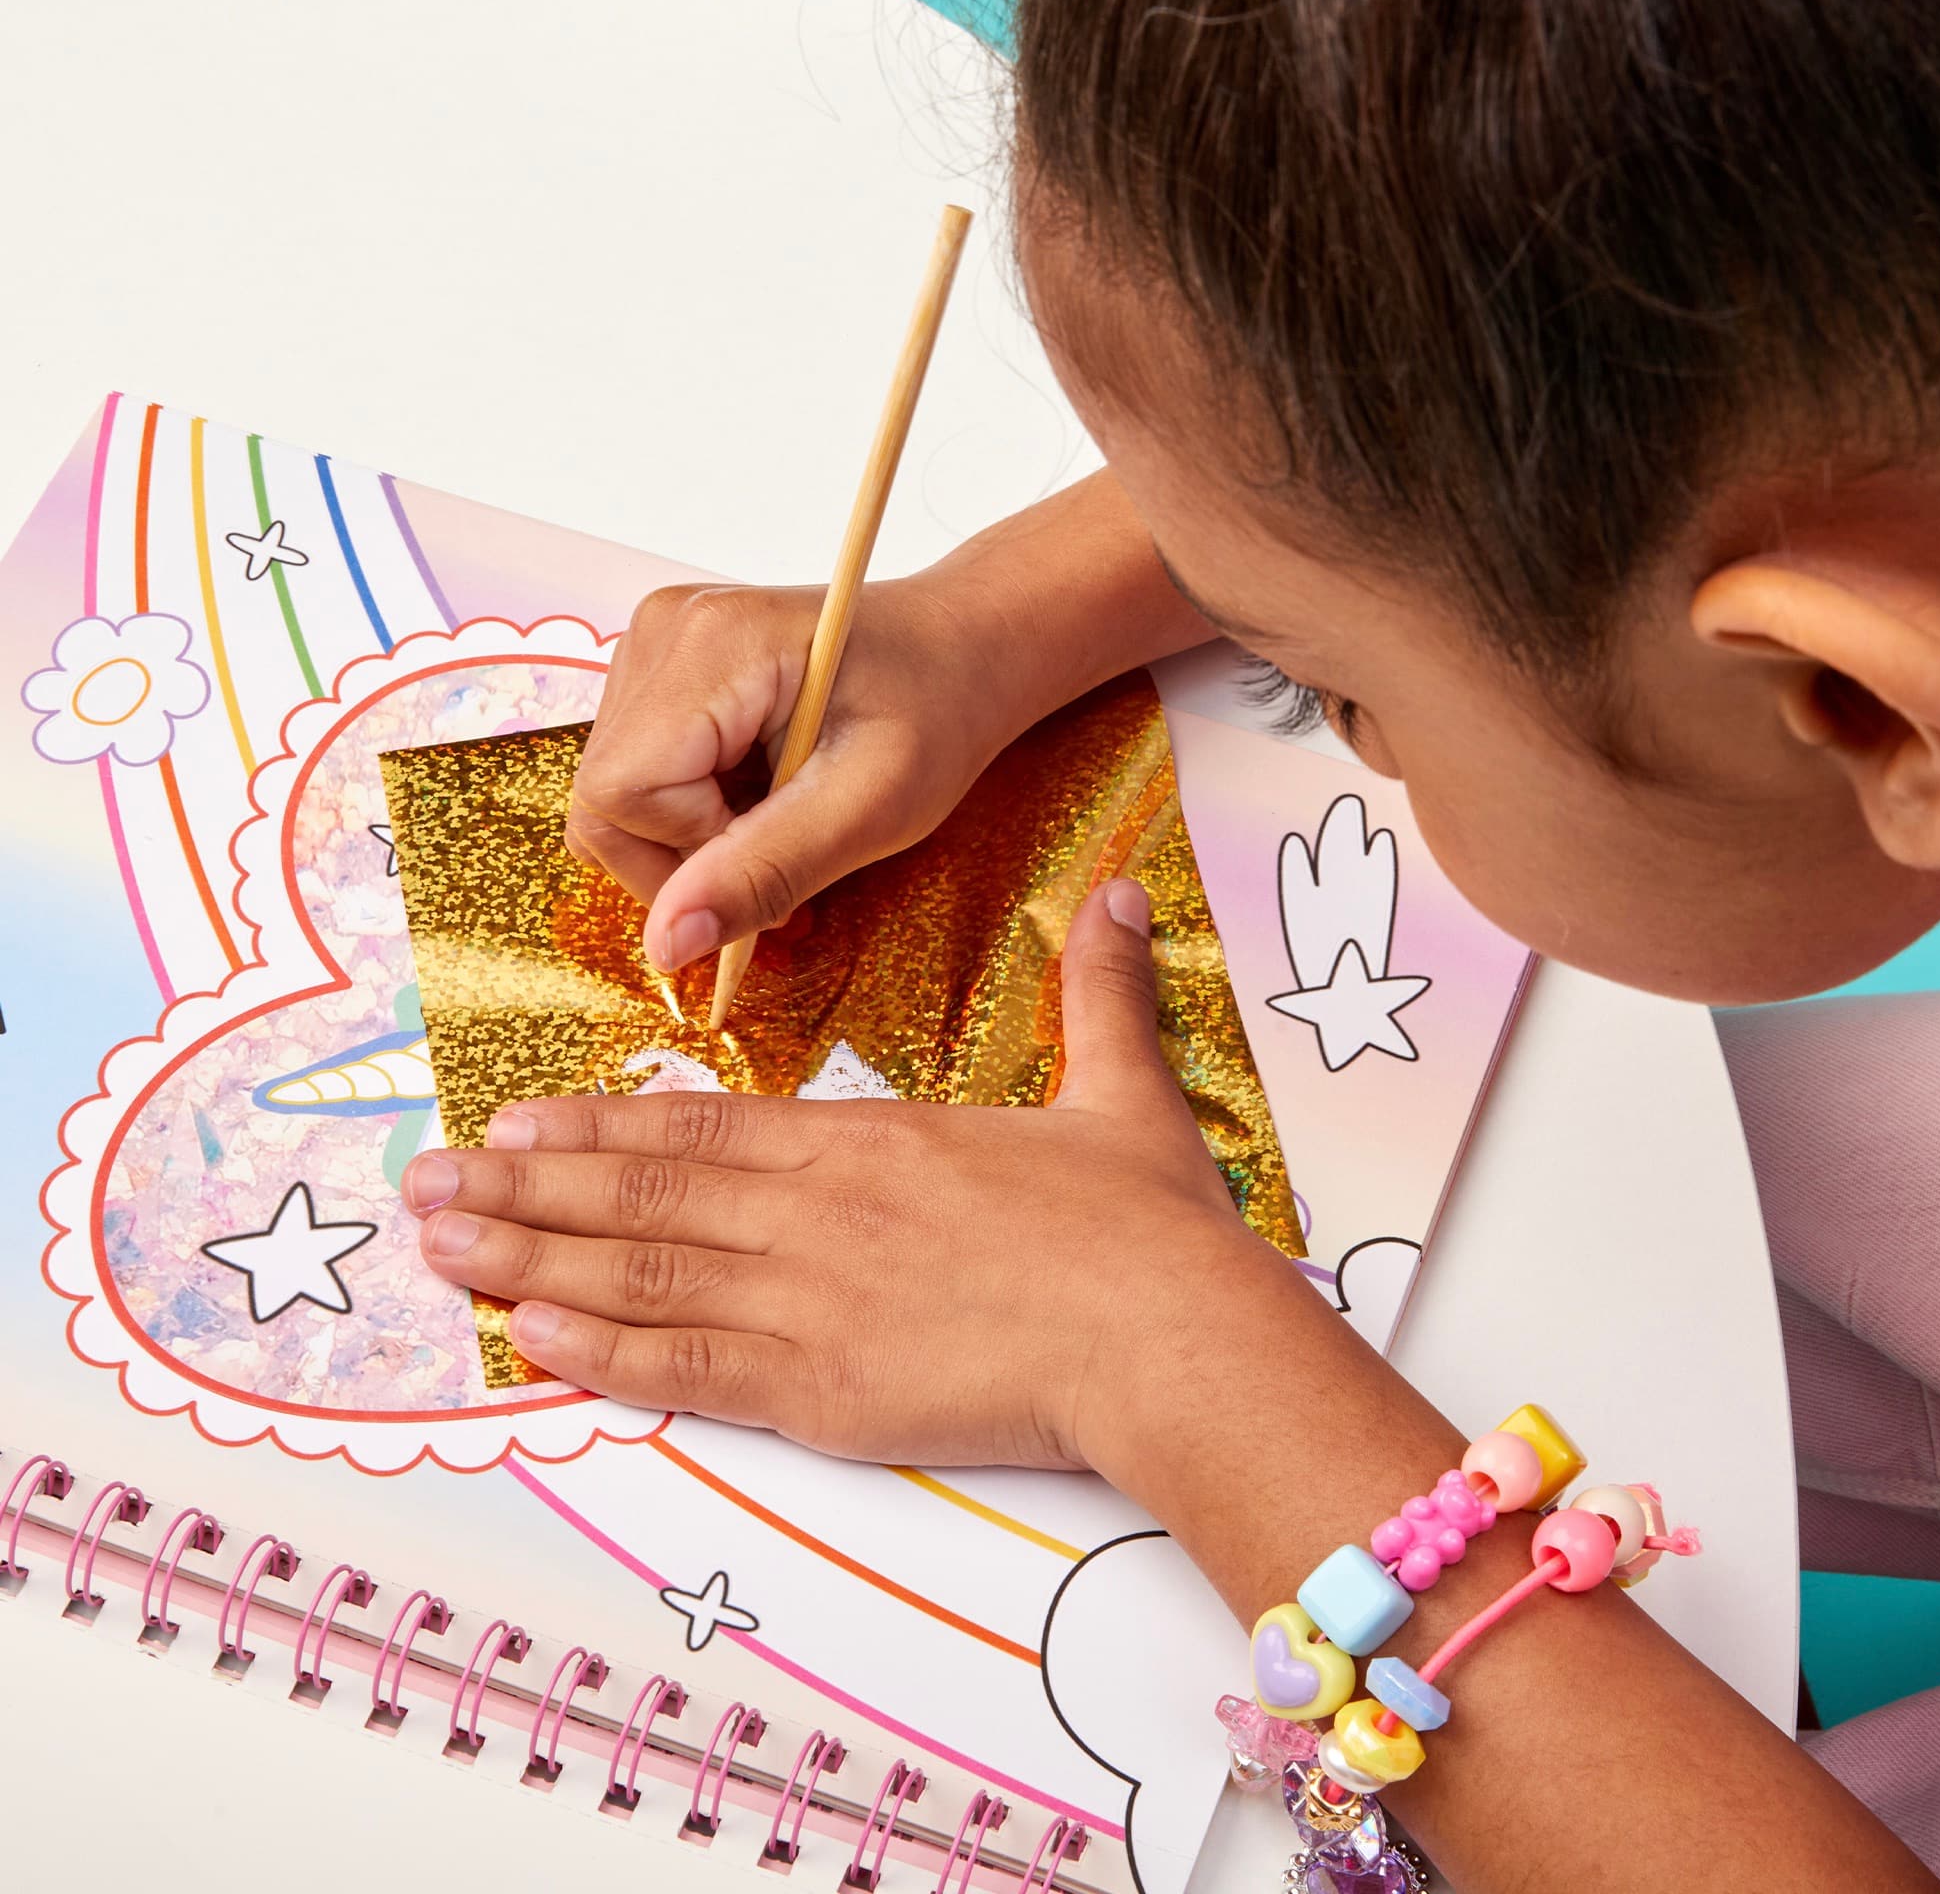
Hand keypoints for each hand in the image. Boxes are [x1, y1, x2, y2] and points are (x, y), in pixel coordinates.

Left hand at [403, 880, 1319, 1469]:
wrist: (1169, 1334)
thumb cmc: (1144, 1224)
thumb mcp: (1121, 1091)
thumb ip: (1095, 992)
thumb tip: (1116, 895)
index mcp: (869, 1144)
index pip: (703, 1126)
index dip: (601, 1124)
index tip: (519, 1119)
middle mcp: (814, 1213)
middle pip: (641, 1194)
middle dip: (523, 1189)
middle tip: (423, 1184)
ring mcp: (807, 1303)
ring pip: (640, 1274)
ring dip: (530, 1261)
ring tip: (442, 1250)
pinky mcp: (822, 1391)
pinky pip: (689, 1369)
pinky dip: (603, 1355)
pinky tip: (534, 1341)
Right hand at [566, 471, 1215, 972]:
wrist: (964, 646)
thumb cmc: (937, 713)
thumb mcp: (870, 808)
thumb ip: (763, 873)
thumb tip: (665, 946)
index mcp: (712, 644)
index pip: (622, 796)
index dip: (691, 852)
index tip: (783, 844)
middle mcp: (663, 629)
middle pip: (604, 800)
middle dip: (687, 856)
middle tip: (787, 848)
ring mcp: (654, 641)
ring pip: (615, 795)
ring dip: (693, 836)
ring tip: (784, 812)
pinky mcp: (660, 666)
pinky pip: (637, 772)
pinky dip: (693, 807)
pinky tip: (764, 788)